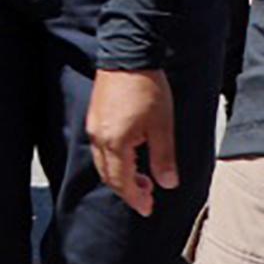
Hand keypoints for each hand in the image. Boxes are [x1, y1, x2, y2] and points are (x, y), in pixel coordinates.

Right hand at [85, 67, 179, 216]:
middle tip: (147, 198)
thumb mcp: (162, 126)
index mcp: (115, 143)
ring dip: (121, 176)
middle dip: (128, 190)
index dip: (135, 198)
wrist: (129, 55)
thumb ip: (164, 158)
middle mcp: (99, 138)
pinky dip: (115, 161)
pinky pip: (101, 149)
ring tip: (143, 179)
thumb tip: (168, 184)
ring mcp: (94, 127)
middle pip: (109, 176)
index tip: (147, 208)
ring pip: (103, 163)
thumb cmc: (147, 88)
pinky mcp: (95, 117)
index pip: (122, 181)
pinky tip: (130, 156)